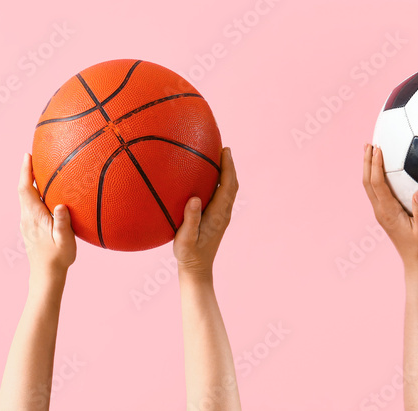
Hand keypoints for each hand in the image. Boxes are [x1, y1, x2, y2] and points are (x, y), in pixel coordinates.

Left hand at [18, 152, 75, 278]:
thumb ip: (62, 223)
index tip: (27, 155)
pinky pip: (30, 204)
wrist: (46, 275)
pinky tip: (46, 193)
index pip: (26, 189)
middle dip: (27, 172)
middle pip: (23, 190)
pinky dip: (35, 193)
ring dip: (30, 182)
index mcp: (33, 217)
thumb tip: (60, 205)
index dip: (25, 171)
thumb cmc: (58, 258)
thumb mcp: (64, 240)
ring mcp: (26, 223)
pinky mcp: (30, 227)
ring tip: (41, 170)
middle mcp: (26, 217)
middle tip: (34, 156)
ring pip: (26, 197)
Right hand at [174, 147, 238, 281]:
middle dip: (229, 165)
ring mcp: (221, 216)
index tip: (225, 150)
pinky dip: (219, 181)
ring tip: (216, 157)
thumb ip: (191, 220)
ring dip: (225, 172)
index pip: (228, 186)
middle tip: (222, 147)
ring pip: (228, 189)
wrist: (197, 270)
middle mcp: (223, 213)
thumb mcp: (185, 239)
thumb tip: (196, 198)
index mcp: (218, 215)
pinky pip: (221, 195)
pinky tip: (207, 178)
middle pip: (232, 184)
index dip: (228, 167)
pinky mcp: (216, 218)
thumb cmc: (188, 255)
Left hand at [362, 143, 417, 268]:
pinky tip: (386, 171)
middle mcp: (381, 211)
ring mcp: (382, 213)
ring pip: (370, 186)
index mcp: (388, 212)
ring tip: (372, 152)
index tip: (377, 148)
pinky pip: (377, 192)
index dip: (375, 165)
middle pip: (367, 182)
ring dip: (369, 168)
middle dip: (367, 162)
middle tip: (369, 143)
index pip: (377, 183)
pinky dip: (377, 177)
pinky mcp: (386, 214)